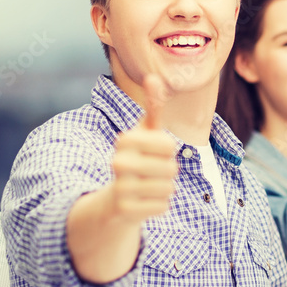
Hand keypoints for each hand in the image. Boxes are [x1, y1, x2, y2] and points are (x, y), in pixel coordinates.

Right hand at [108, 74, 177, 223]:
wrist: (115, 198)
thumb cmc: (137, 159)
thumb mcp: (145, 133)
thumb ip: (152, 108)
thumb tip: (153, 76)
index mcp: (125, 141)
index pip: (169, 145)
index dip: (169, 151)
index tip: (156, 152)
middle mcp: (118, 162)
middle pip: (171, 168)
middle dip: (169, 172)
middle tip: (154, 173)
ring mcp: (120, 187)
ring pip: (169, 189)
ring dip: (166, 189)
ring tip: (150, 186)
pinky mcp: (124, 210)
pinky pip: (162, 207)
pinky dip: (160, 206)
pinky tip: (146, 202)